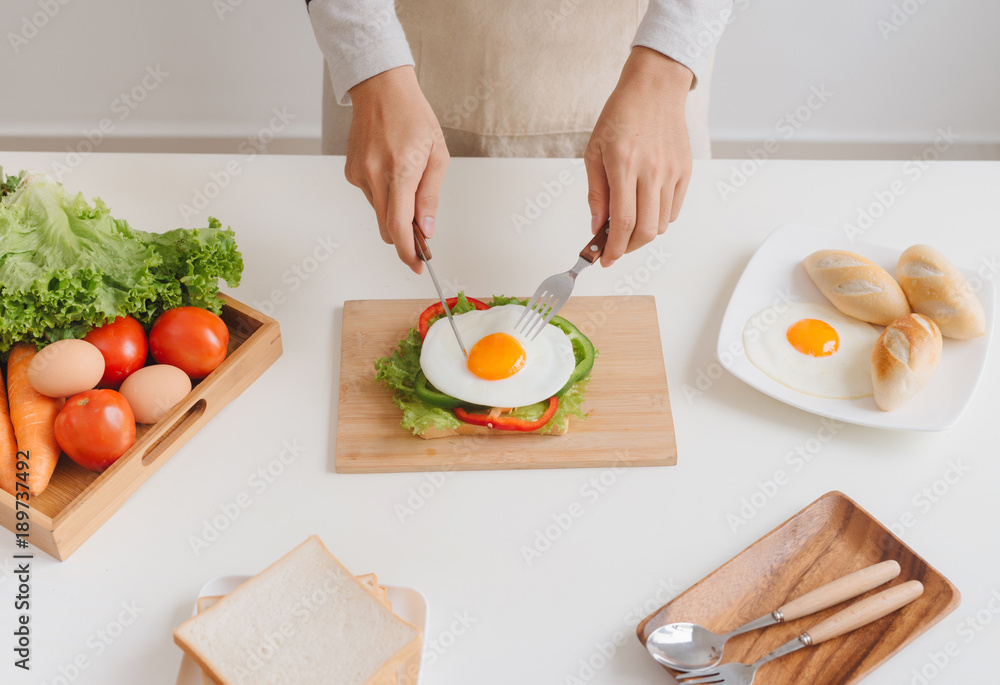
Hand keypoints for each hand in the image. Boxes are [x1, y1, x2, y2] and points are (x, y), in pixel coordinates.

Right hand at [345, 66, 449, 272]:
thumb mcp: (437, 155)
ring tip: (408, 181)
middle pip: (386, 227)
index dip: (408, 252)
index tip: (416, 265)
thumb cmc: (414, 116)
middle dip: (404, 237)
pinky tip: (391, 170)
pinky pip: (371, 197)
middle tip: (422, 235)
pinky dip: (384, 195)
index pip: (399, 226)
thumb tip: (427, 229)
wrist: (381, 89)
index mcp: (400, 171)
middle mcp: (375, 175)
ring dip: (395, 211)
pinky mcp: (351, 172)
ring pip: (379, 213)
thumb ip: (430, 196)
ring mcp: (359, 174)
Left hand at [584, 47, 692, 267]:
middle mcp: (652, 170)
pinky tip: (645, 210)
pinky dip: (659, 219)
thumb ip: (596, 193)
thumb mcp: (594, 151)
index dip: (613, 248)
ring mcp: (672, 172)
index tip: (605, 258)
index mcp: (624, 164)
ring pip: (661, 224)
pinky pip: (674, 210)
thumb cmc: (620, 115)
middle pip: (645, 230)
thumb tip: (597, 227)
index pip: (622, 221)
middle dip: (628, 248)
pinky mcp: (685, 171)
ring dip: (643, 234)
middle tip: (616, 249)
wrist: (655, 89)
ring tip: (628, 226)